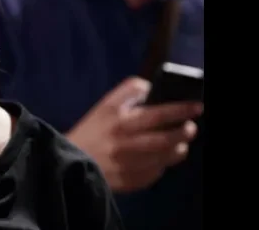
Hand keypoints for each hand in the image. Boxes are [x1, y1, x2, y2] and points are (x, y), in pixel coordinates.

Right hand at [67, 77, 202, 192]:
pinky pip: (154, 173)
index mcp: (119, 120)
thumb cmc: (91, 131)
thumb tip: (148, 86)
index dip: (180, 110)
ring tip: (181, 145)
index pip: (157, 113)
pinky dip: (161, 166)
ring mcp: (128, 163)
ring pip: (163, 157)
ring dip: (178, 150)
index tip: (197, 107)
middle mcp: (125, 142)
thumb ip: (126, 91)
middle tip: (191, 128)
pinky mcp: (130, 181)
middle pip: (164, 138)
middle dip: (184, 132)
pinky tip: (160, 160)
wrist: (70, 162)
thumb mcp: (104, 105)